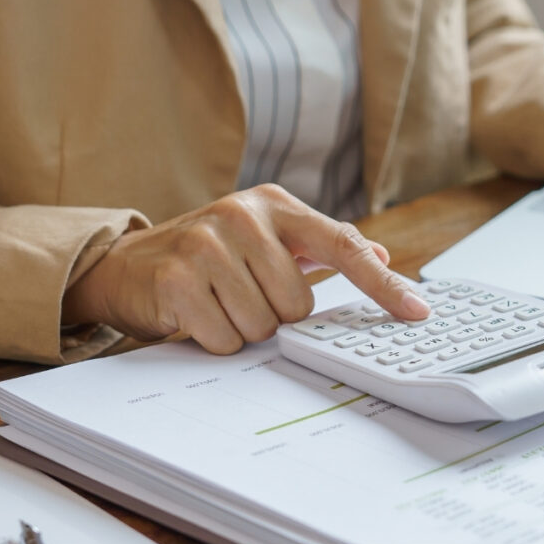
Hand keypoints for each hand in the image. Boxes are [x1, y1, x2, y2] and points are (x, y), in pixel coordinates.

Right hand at [62, 184, 429, 352]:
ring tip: (216, 303)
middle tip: (241, 297)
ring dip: (242, 328)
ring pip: (263, 325)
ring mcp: (207, 244)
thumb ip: (321, 248)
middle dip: (274, 315)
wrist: (126, 265)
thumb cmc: (206, 256)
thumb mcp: (264, 239)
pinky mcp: (178, 279)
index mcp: (273, 204)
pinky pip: (225, 338)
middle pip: (298, 304)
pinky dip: (214, 339)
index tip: (417, 311)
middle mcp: (242, 215)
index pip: (343, 244)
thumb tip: (382, 255)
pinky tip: (195, 315)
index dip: (382, 283)